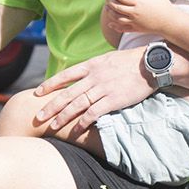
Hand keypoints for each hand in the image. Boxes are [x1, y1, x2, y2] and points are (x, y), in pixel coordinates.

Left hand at [33, 48, 151, 132]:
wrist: (150, 64)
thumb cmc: (131, 62)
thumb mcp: (108, 59)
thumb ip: (94, 68)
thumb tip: (83, 74)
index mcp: (91, 65)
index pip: (65, 75)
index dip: (50, 84)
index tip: (37, 92)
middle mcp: (94, 76)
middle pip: (67, 93)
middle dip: (51, 106)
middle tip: (38, 117)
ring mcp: (103, 88)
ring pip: (77, 104)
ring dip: (63, 117)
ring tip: (52, 126)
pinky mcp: (113, 100)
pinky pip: (94, 113)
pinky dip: (83, 122)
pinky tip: (75, 130)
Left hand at [105, 0, 175, 35]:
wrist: (169, 22)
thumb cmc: (164, 6)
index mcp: (139, 2)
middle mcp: (135, 12)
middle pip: (116, 6)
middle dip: (110, 0)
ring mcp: (135, 22)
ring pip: (117, 18)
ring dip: (110, 12)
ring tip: (107, 6)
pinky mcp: (136, 29)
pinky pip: (122, 28)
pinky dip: (115, 26)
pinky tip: (110, 23)